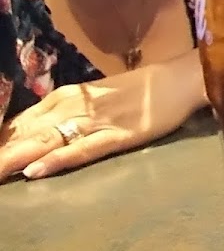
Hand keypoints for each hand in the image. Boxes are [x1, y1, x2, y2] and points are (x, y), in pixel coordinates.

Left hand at [0, 51, 205, 179]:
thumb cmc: (138, 90)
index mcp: (64, 96)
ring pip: (45, 142)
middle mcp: (73, 107)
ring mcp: (95, 122)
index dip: (0, 141)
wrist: (178, 80)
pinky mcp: (117, 136)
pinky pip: (82, 150)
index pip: (18, 123)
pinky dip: (58, 160)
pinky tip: (37, 170)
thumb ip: (65, 113)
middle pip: (24, 135)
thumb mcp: (93, 97)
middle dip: (1, 154)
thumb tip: (32, 135)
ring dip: (15, 159)